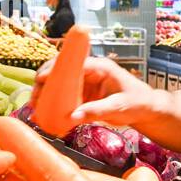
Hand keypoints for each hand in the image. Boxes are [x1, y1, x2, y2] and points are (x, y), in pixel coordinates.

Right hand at [31, 55, 163, 124]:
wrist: (148, 111)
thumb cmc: (138, 104)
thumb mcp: (119, 107)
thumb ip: (97, 111)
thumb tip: (72, 117)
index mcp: (100, 67)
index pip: (73, 63)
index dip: (55, 69)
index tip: (41, 80)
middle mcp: (90, 71)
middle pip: (61, 71)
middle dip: (44, 81)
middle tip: (33, 98)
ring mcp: (86, 82)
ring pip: (60, 83)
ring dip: (46, 93)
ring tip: (33, 107)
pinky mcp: (84, 94)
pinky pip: (65, 96)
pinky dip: (54, 103)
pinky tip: (43, 112)